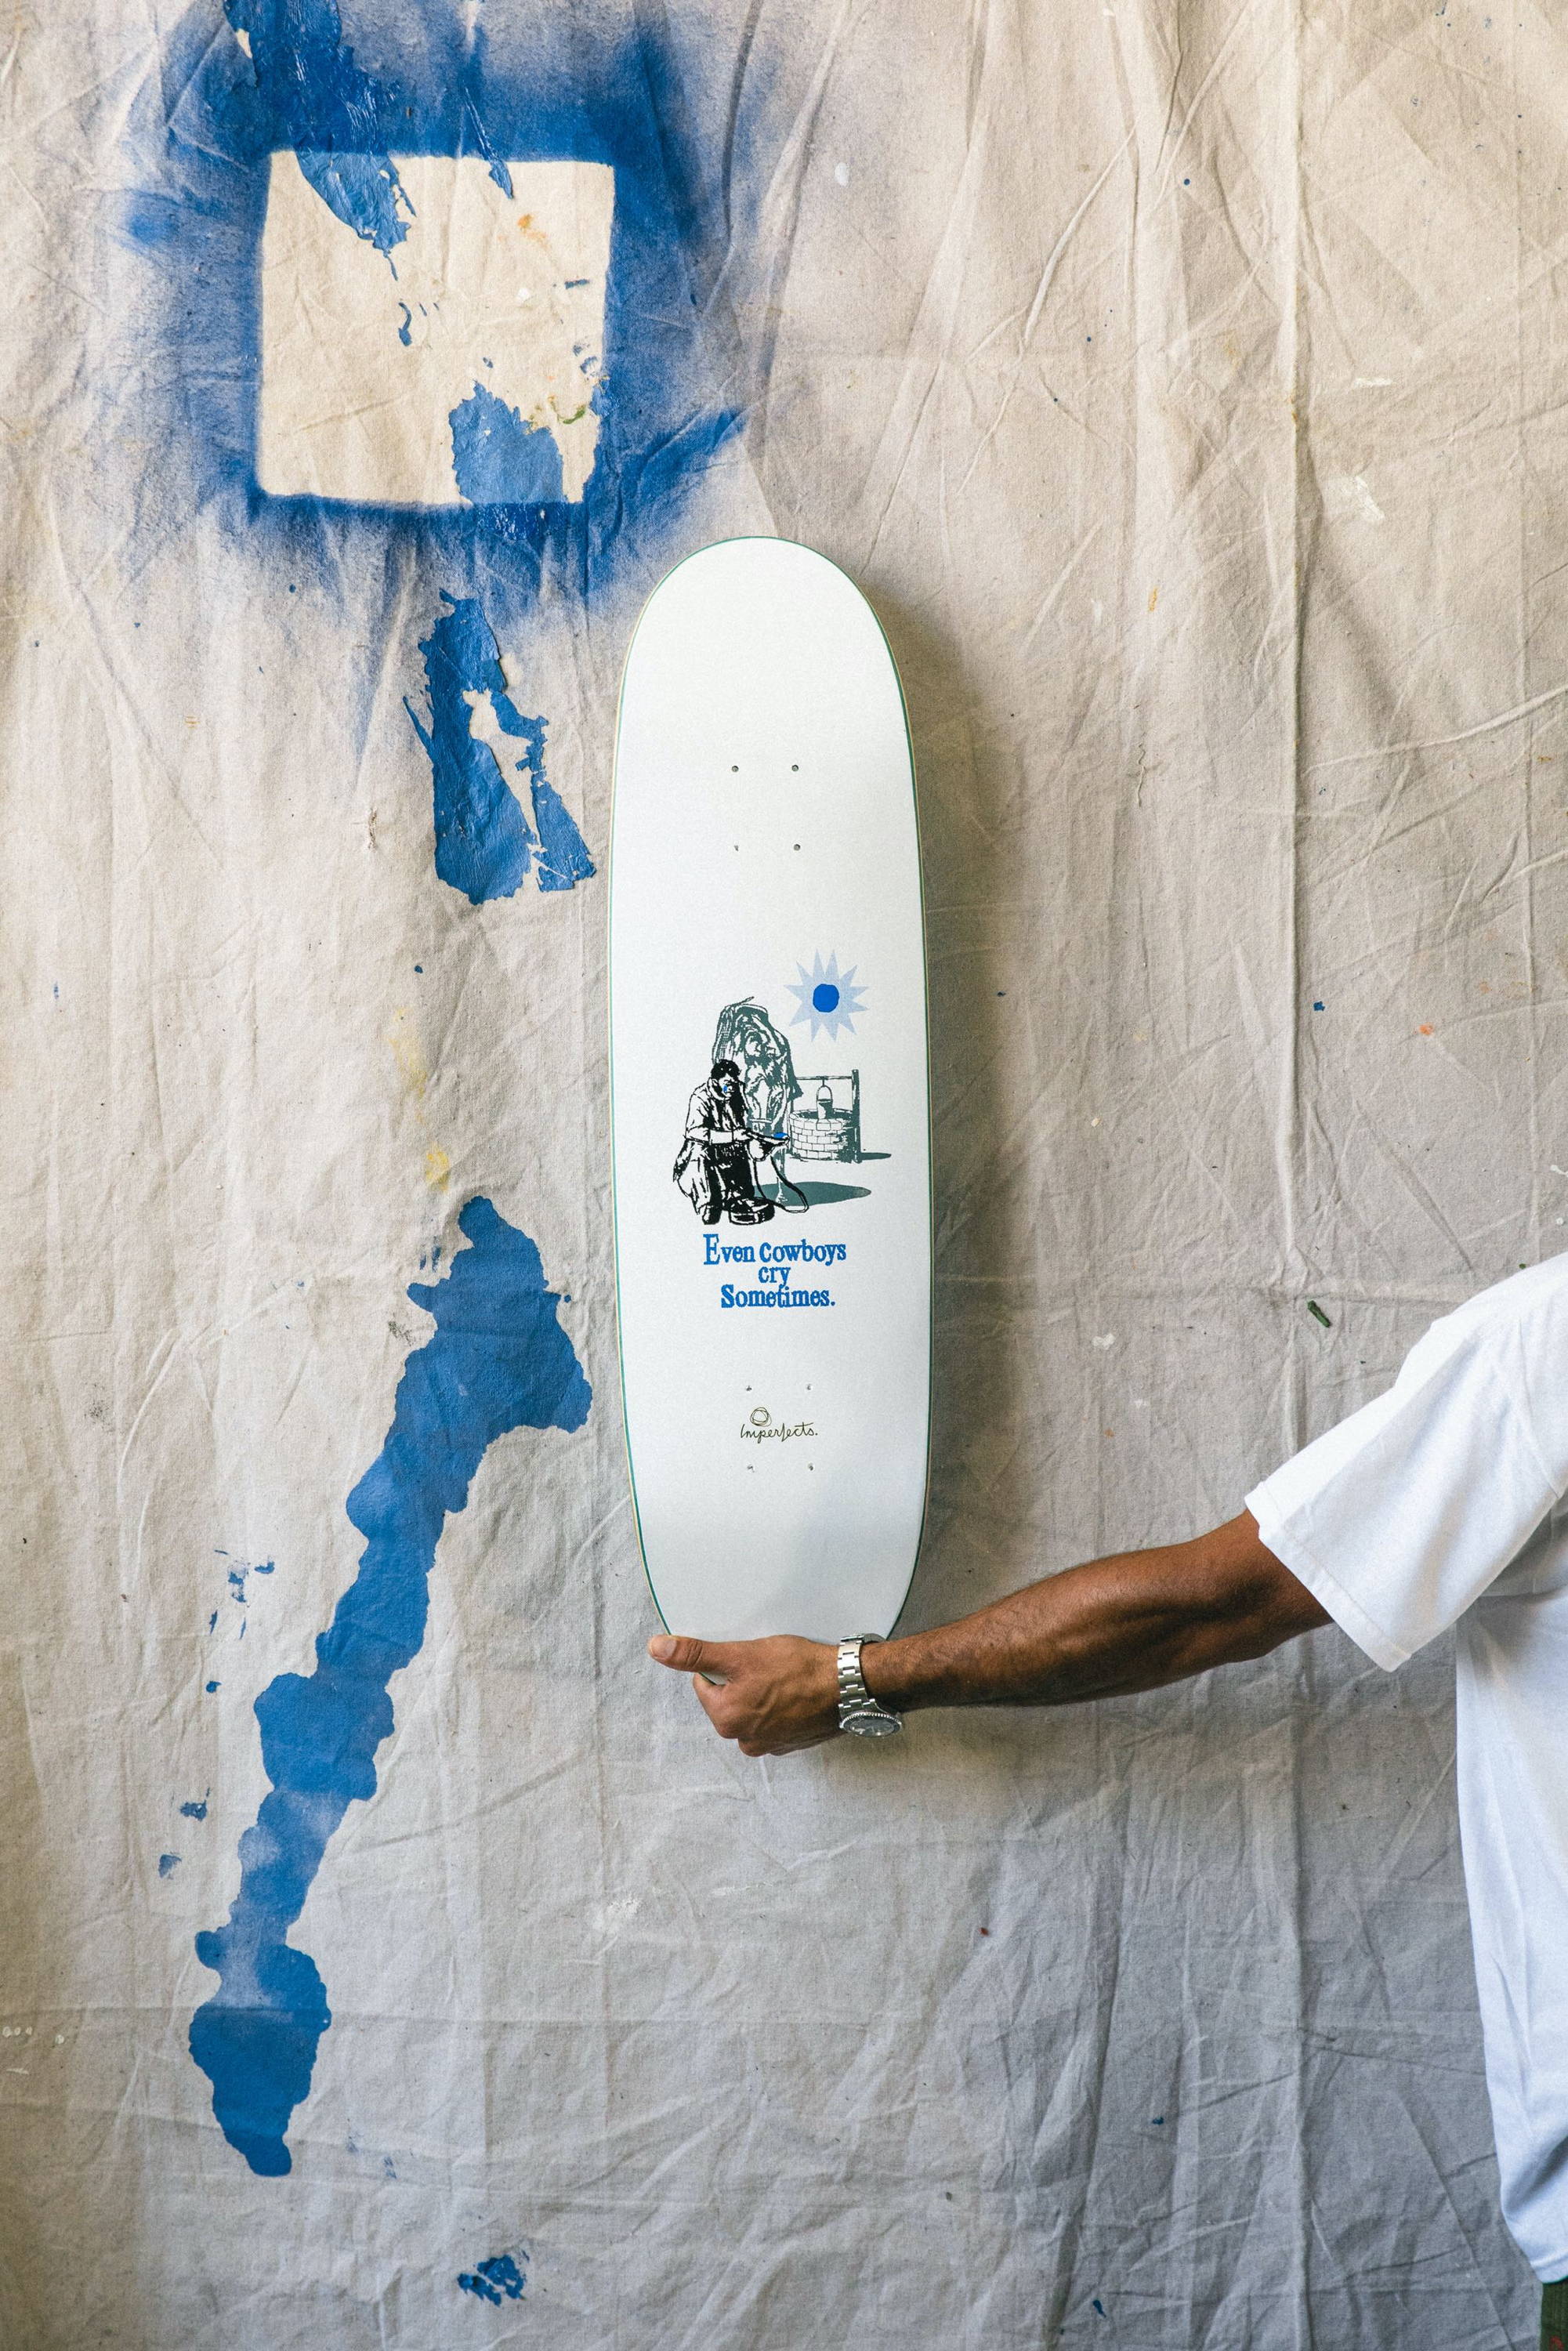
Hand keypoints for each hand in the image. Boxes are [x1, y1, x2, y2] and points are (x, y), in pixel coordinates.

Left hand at [647, 1632, 839, 1754]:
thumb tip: (656, 1649)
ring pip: (752, 1709)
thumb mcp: (741, 1654)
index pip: (706, 1683)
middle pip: (728, 1699)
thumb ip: (696, 1654)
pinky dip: (781, 1706)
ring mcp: (770, 1745)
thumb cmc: (797, 1669)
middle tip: (768, 1666)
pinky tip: (796, 1693)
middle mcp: (744, 1740)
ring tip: (785, 1679)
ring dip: (762, 1694)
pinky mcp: (792, 1743)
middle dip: (743, 1680)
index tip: (748, 1658)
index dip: (725, 1664)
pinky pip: (775, 1720)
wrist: (848, 1685)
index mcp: (726, 1720)